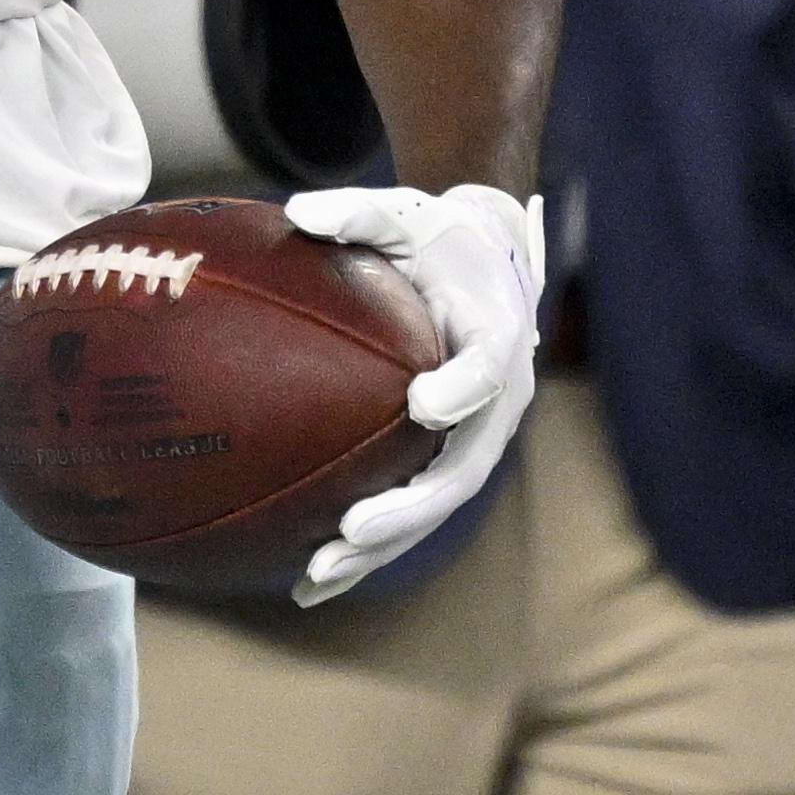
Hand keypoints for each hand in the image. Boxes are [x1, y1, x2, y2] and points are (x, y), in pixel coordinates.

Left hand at [285, 183, 541, 605]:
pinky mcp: (446, 461)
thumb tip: (299, 213)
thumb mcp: (407, 213)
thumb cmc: (438, 237)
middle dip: (409, 506)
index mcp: (495, 336)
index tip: (425, 406)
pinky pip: (410, 511)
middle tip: (354, 527)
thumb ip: (360, 212)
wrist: (488, 264)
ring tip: (320, 573)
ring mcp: (474, 440)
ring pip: (434, 507)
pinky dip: (367, 551)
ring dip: (381, 547)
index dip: (462, 389)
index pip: (487, 369)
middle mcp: (494, 403)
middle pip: (461, 470)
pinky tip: (310, 582)